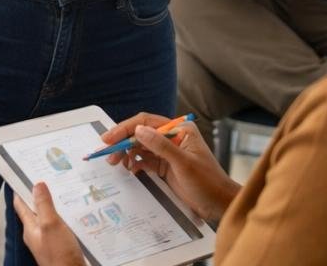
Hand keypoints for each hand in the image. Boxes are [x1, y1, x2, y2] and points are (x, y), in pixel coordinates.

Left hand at [11, 183, 85, 265]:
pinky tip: (74, 216)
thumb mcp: (50, 225)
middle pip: (35, 211)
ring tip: (63, 193)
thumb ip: (43, 205)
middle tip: (48, 179)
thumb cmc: (59, 254)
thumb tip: (37, 185)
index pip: (21, 205)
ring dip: (54, 207)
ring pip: (49, 219)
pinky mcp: (60, 248)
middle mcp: (37, 235)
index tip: (24, 175)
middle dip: (40, 196)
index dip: (21, 190)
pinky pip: (60, 229)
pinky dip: (64, 219)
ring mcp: (49, 242)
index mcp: (30, 228)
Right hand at [100, 114, 238, 223]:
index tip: (110, 138)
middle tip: (107, 152)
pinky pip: (144, 160)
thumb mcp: (184, 164)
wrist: (220, 205)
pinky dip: (134, 163)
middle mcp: (172, 137)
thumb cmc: (208, 183)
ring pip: (140, 147)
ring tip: (115, 163)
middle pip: (141, 134)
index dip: (126, 128)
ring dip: (126, 153)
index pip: (147, 122)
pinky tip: (129, 169)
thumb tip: (138, 130)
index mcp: (180, 130)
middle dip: (123, 142)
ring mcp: (168, 152)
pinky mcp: (165, 166)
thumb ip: (161, 146)